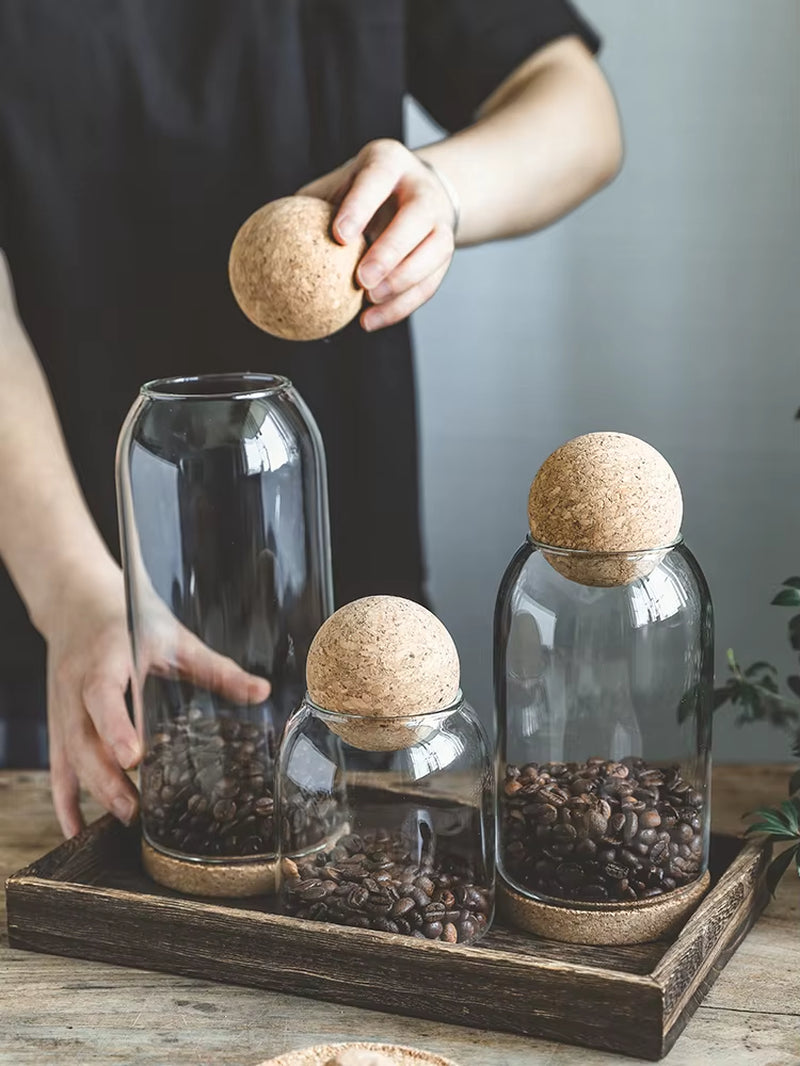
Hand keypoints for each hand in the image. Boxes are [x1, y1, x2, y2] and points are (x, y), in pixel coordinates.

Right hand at [43, 563, 270, 837]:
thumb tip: (261, 692)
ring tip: (123, 818)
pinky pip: (56, 765)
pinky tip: (77, 828)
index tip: (133, 758)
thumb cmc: (130, 618)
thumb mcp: (174, 637)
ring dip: (91, 790)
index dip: (115, 726)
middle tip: (135, 809)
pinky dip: (64, 798)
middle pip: (82, 736)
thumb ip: (216, 668)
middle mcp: (75, 684)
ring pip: (67, 754)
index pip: (103, 694)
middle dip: (106, 776)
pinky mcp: (57, 722)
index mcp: (105, 657)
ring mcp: (60, 706)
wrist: (77, 601)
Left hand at [299, 139, 456, 330]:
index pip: (377, 179)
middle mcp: (422, 188)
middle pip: (415, 219)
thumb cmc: (363, 191)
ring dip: (403, 283)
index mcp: (389, 163)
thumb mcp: (337, 185)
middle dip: (390, 251)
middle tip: (361, 280)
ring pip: (434, 252)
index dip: (360, 206)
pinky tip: (372, 321)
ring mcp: (440, 220)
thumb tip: (264, 234)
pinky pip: (431, 282)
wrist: (419, 190)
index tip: (339, 236)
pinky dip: (402, 305)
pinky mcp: (446, 250)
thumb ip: (309, 207)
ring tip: (370, 303)